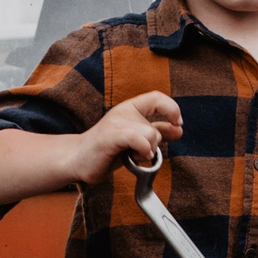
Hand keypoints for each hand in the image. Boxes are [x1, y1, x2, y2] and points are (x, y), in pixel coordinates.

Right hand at [66, 92, 182, 184]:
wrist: (77, 159)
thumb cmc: (107, 150)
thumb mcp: (136, 139)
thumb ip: (156, 132)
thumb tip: (179, 129)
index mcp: (130, 108)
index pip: (158, 98)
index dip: (173, 109)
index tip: (178, 125)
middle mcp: (123, 111)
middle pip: (156, 128)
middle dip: (153, 147)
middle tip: (138, 153)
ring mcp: (116, 123)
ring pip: (151, 135)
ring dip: (147, 152)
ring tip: (131, 156)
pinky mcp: (110, 136)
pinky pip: (138, 140)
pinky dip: (142, 151)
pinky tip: (134, 158)